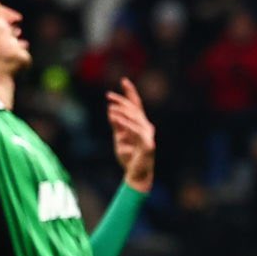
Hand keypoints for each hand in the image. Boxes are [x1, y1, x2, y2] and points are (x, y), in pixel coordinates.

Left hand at [106, 78, 155, 192]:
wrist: (135, 174)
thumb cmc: (129, 156)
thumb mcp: (119, 138)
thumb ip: (117, 125)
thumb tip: (111, 111)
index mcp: (140, 124)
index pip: (136, 105)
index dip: (130, 92)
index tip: (123, 81)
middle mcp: (146, 127)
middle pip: (135, 109)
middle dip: (122, 100)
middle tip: (108, 95)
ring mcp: (148, 135)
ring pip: (135, 119)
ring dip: (122, 112)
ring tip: (110, 107)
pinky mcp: (147, 145)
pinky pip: (135, 132)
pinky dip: (125, 124)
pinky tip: (116, 118)